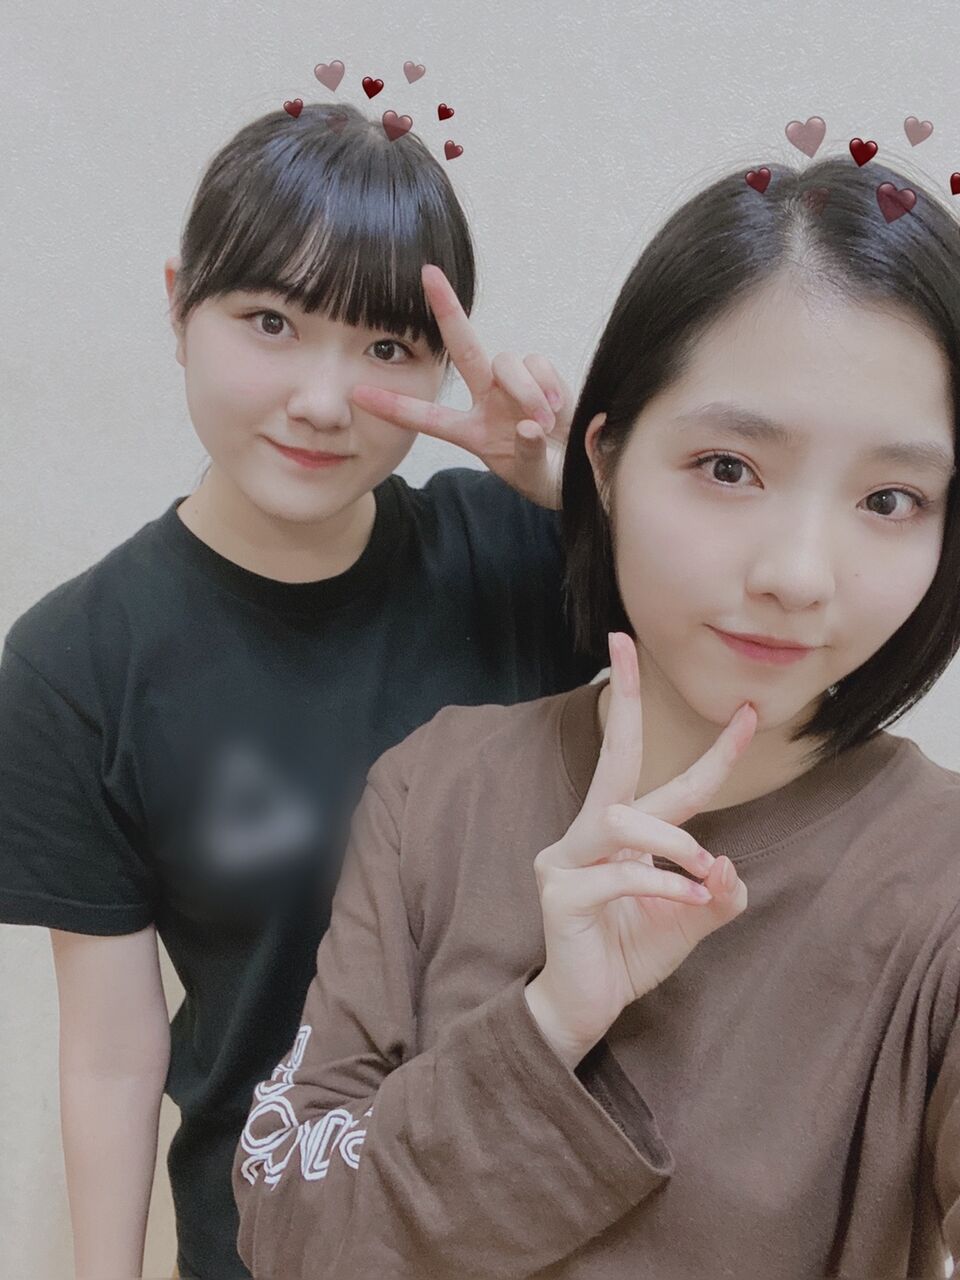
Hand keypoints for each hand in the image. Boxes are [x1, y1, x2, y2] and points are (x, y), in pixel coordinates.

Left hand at [349, 264, 572, 508]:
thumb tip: (527, 427)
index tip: (357, 393)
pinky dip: (548, 385)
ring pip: (507, 363)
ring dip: (526, 392)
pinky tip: (558, 410)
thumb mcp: (533, 477)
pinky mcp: (543, 377)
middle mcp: (487, 401)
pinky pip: (539, 365)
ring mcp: (514, 387)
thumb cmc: (547, 476)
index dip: (393, 406)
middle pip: (464, 348)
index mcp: (471, 432)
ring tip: (545, 423)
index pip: (426, 418)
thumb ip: (528, 456)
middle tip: (429, 274)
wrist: (583, 469)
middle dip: (448, 310)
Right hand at [524, 632, 757, 1068]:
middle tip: (623, 644)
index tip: (749, 712)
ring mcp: (566, 860)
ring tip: (702, 872)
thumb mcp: (689, 924)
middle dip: (623, 699)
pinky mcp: (559, 893)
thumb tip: (730, 864)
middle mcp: (588, 834)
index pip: (668, 780)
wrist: (582, 1010)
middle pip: (614, 757)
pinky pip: (619, 876)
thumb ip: (715, 895)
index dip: (712, 752)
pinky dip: (662, 887)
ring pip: (623, 818)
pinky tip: (689, 903)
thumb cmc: (629, 957)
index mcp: (620, 835)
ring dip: (675, 843)